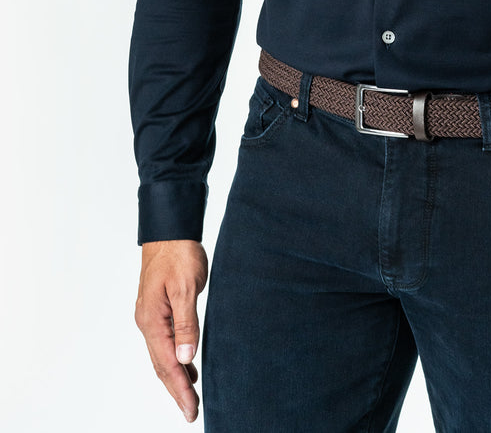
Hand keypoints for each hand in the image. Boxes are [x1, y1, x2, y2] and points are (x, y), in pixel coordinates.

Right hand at [135, 240, 208, 422]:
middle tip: (191, 411)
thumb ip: (186, 323)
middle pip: (162, 364)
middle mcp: (147, 322)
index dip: (180, 388)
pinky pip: (165, 340)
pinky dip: (176, 357)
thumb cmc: (178, 254)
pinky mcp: (158, 309)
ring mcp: (151, 316)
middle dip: (176, 389)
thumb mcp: (186, 287)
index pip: (167, 363)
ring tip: (190, 395)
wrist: (169, 230)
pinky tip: (187, 363)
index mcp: (152, 320)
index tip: (191, 409)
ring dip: (176, 376)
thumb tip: (186, 356)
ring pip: (162, 354)